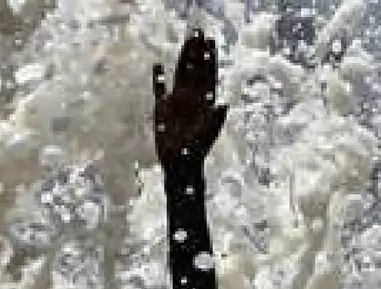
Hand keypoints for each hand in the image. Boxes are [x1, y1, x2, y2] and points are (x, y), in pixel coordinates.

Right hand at [153, 29, 228, 167]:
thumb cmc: (197, 151)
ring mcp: (176, 102)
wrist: (181, 164)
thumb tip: (223, 103)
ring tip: (185, 41)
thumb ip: (216, 119)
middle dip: (196, 51)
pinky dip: (158, 79)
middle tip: (198, 32)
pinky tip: (158, 66)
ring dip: (182, 58)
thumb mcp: (208, 134)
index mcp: (204, 101)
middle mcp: (191, 98)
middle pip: (194, 69)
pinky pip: (159, 91)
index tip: (210, 42)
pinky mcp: (162, 110)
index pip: (208, 75)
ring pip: (179, 74)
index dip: (209, 59)